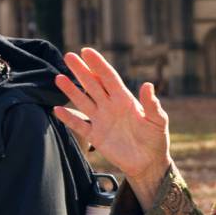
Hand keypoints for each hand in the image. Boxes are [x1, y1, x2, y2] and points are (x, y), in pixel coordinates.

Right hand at [53, 47, 174, 206]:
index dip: (98, 64)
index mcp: (125, 99)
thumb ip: (151, 104)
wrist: (149, 163)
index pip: (109, 77)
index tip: (87, 51)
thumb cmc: (156, 139)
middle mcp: (110, 106)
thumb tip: (148, 85)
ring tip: (58, 78)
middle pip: (92, 85)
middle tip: (68, 56)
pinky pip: (79, 125)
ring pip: (83, 101)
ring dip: (71, 91)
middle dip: (81, 71)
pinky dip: (68, 118)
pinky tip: (57, 110)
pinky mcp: (96, 137)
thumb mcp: (158, 121)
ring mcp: (101, 120)